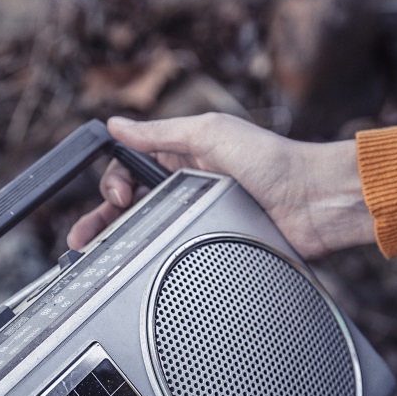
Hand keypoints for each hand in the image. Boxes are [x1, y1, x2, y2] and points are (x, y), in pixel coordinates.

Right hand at [68, 114, 374, 258]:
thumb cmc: (273, 160)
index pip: (131, 169)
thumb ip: (160, 132)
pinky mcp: (215, 246)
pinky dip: (156, 261)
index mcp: (184, 157)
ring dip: (122, 244)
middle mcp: (188, 188)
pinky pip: (178, 254)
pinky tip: (139, 271)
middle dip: (103, 221)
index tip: (119, 198)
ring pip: (149, 232)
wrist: (313, 202)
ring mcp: (200, 219)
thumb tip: (117, 123)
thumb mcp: (210, 134)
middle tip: (83, 239)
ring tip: (98, 260)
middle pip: (133, 206)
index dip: (116, 183)